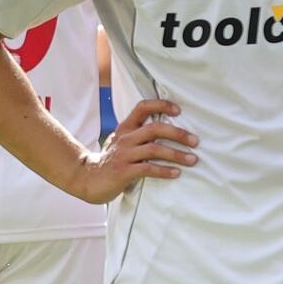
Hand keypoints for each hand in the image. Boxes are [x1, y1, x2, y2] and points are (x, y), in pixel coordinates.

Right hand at [64, 99, 197, 203]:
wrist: (87, 178)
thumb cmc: (110, 160)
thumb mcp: (120, 141)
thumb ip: (137, 135)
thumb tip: (165, 130)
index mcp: (125, 128)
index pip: (142, 107)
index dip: (161, 105)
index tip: (178, 110)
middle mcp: (125, 138)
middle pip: (155, 128)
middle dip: (178, 133)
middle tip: (195, 141)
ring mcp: (124, 154)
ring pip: (154, 149)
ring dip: (176, 154)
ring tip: (192, 159)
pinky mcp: (124, 171)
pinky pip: (148, 168)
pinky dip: (164, 171)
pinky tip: (176, 173)